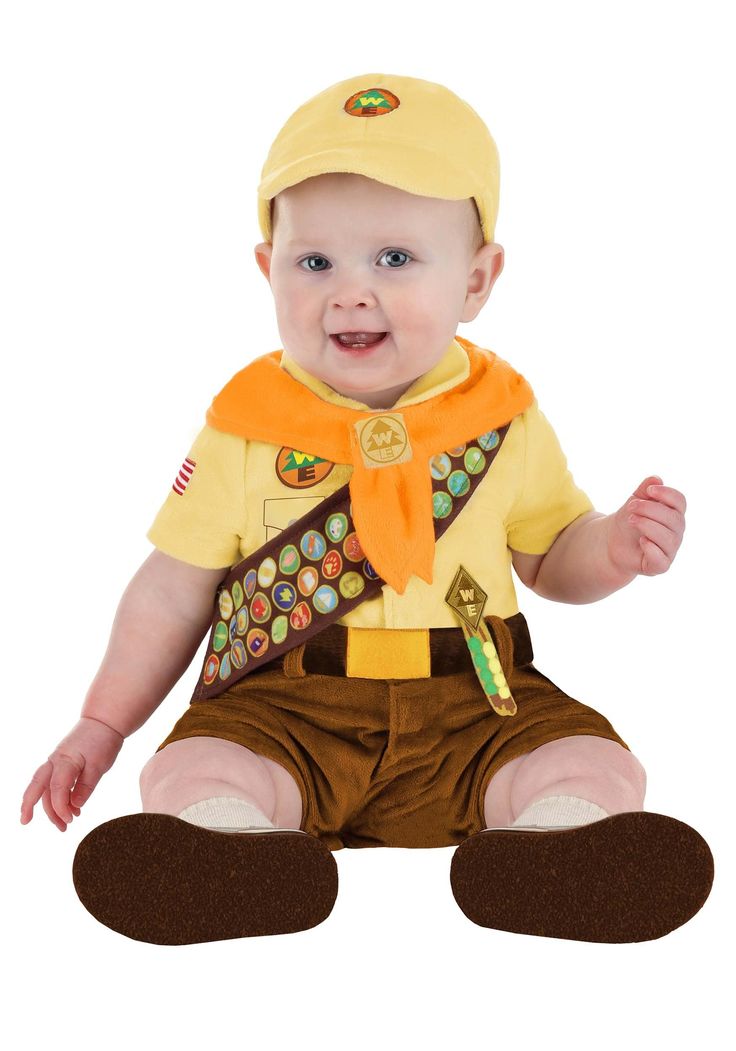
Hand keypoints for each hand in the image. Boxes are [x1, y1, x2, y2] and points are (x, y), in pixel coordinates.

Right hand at [20, 716, 123, 830]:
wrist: (104, 720)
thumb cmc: (102, 740)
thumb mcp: (99, 765)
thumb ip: (86, 786)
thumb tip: (75, 806)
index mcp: (64, 761)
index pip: (56, 790)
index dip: (61, 808)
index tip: (70, 820)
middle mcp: (55, 761)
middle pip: (36, 786)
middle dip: (29, 805)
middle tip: (26, 823)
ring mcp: (57, 761)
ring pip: (45, 786)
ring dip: (50, 805)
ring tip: (64, 823)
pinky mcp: (62, 762)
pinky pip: (53, 781)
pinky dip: (58, 796)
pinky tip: (70, 807)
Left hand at [607, 475, 685, 576]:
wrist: (612, 543)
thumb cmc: (629, 520)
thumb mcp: (634, 501)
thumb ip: (644, 490)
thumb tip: (656, 479)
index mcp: (674, 514)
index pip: (680, 502)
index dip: (667, 494)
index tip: (650, 490)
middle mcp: (676, 532)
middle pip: (673, 518)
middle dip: (650, 509)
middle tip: (631, 506)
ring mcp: (670, 549)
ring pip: (668, 538)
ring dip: (648, 525)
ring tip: (631, 519)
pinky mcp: (660, 565)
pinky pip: (662, 559)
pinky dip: (651, 548)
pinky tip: (641, 541)